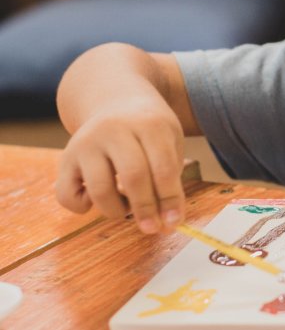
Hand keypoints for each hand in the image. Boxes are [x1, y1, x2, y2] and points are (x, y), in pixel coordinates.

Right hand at [56, 100, 185, 233]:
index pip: (162, 166)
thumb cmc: (150, 131)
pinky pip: (68, 196)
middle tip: (152, 227)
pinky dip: (83, 208)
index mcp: (149, 124)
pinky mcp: (65, 158)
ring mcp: (87, 143)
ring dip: (117, 210)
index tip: (174, 221)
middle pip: (133, 176)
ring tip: (127, 206)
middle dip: (145, 208)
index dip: (170, 198)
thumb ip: (171, 175)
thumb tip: (168, 220)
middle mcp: (115, 130)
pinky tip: (98, 199)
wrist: (117, 102)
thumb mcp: (170, 140)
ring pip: (100, 190)